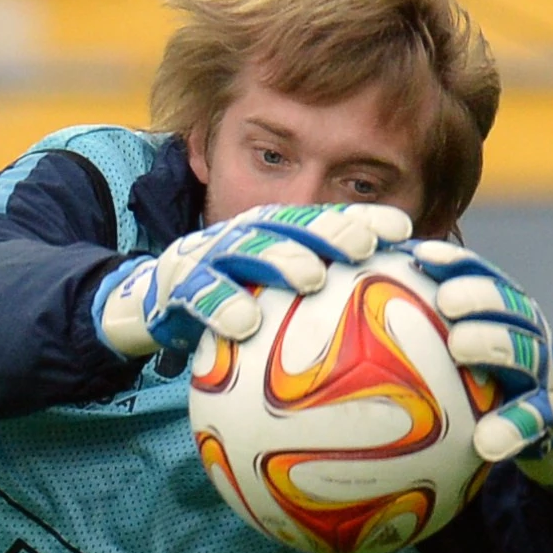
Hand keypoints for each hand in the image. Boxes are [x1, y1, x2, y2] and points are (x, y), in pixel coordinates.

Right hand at [95, 204, 410, 360]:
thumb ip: (321, 306)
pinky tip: (245, 324)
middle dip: (329, 230)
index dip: (362, 219)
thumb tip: (391, 334)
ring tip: (311, 277)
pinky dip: (221, 304)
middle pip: (292, 224)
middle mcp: (244, 235)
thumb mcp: (273, 302)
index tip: (404, 231)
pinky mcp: (176, 286)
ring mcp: (209, 256)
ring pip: (247, 248)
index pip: (324, 220)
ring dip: (280, 258)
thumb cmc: (228, 306)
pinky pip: (200, 293)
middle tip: (363, 248)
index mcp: (273, 234)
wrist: (148, 306)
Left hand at [404, 240, 552, 485]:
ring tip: (458, 345)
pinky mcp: (548, 414)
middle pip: (510, 305)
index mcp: (508, 312)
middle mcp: (530, 334)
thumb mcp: (463, 349)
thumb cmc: (487, 379)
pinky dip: (510, 427)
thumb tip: (360, 304)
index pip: (483, 276)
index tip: (421, 256)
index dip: (455, 262)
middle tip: (444, 299)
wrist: (550, 422)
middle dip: (478, 296)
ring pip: (525, 352)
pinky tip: (486, 441)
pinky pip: (532, 420)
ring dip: (493, 344)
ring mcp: (542, 372)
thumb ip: (424, 329)